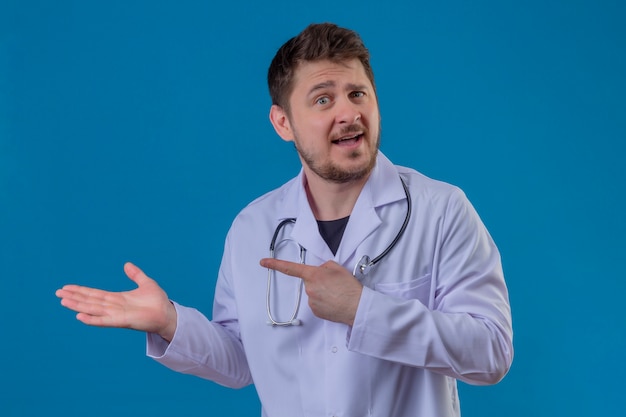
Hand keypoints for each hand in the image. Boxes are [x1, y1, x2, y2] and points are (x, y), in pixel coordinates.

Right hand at [55, 262, 177, 341]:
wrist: (167, 314)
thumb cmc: (157, 302)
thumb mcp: (146, 283)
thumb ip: (135, 275)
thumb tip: (126, 264)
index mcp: (117, 299)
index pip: (95, 294)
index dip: (81, 290)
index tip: (67, 287)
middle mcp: (113, 307)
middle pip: (90, 300)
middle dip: (74, 297)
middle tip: (58, 293)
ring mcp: (116, 314)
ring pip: (93, 309)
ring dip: (78, 305)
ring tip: (63, 301)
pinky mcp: (122, 321)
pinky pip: (104, 320)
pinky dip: (92, 319)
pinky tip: (79, 316)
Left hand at [260, 258, 362, 325]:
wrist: (357, 307)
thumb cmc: (349, 287)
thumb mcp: (338, 268)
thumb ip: (324, 266)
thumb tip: (319, 271)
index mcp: (313, 275)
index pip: (290, 268)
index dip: (275, 264)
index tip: (263, 262)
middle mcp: (309, 288)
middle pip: (310, 281)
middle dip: (319, 281)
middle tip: (334, 284)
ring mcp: (311, 301)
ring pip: (314, 293)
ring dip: (323, 292)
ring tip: (337, 294)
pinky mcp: (316, 312)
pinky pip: (317, 303)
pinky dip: (325, 302)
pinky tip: (334, 302)